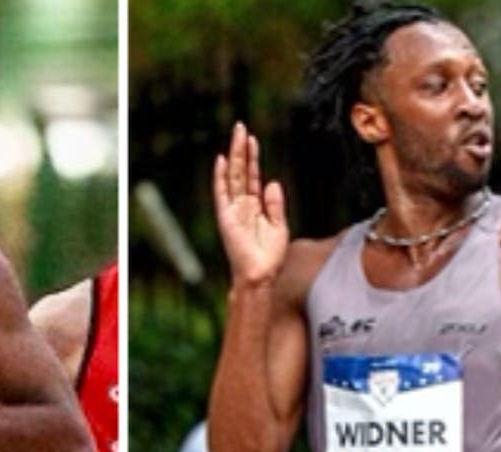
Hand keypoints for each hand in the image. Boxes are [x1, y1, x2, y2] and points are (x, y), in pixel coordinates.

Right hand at [213, 122, 289, 288]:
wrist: (260, 275)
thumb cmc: (269, 257)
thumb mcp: (279, 226)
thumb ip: (275, 204)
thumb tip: (271, 182)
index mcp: (255, 206)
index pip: (252, 176)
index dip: (253, 158)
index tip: (252, 139)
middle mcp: (242, 205)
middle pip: (241, 171)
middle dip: (242, 149)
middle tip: (241, 126)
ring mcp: (233, 210)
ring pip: (234, 176)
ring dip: (235, 155)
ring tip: (237, 134)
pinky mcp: (226, 217)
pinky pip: (222, 194)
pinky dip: (221, 178)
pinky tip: (223, 161)